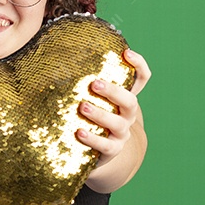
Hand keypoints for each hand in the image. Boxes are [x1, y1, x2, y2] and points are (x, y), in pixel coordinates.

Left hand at [76, 49, 150, 168]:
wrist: (96, 151)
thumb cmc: (92, 117)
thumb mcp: (95, 99)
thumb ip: (87, 81)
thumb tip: (62, 54)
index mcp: (125, 99)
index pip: (142, 79)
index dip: (139, 65)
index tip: (126, 53)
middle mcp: (127, 115)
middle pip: (130, 101)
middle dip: (113, 91)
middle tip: (94, 83)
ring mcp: (121, 134)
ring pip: (117, 123)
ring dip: (100, 114)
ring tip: (83, 107)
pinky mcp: (111, 150)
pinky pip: (104, 145)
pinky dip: (92, 138)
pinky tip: (79, 132)